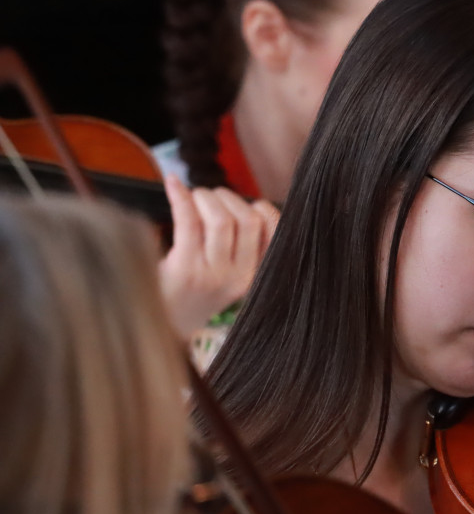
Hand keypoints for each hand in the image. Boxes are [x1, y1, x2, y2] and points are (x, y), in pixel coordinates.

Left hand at [158, 174, 278, 337]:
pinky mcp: (184, 270)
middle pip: (247, 219)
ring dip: (205, 197)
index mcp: (253, 278)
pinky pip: (188, 222)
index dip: (261, 208)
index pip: (274, 232)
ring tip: (192, 198)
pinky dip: (180, 196)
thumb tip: (232, 200)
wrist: (159, 329)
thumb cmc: (189, 297)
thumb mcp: (226, 279)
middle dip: (227, 197)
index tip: (245, 203)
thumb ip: (238, 248)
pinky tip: (172, 184)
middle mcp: (238, 278)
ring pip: (221, 219)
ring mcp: (212, 275)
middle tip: (209, 197)